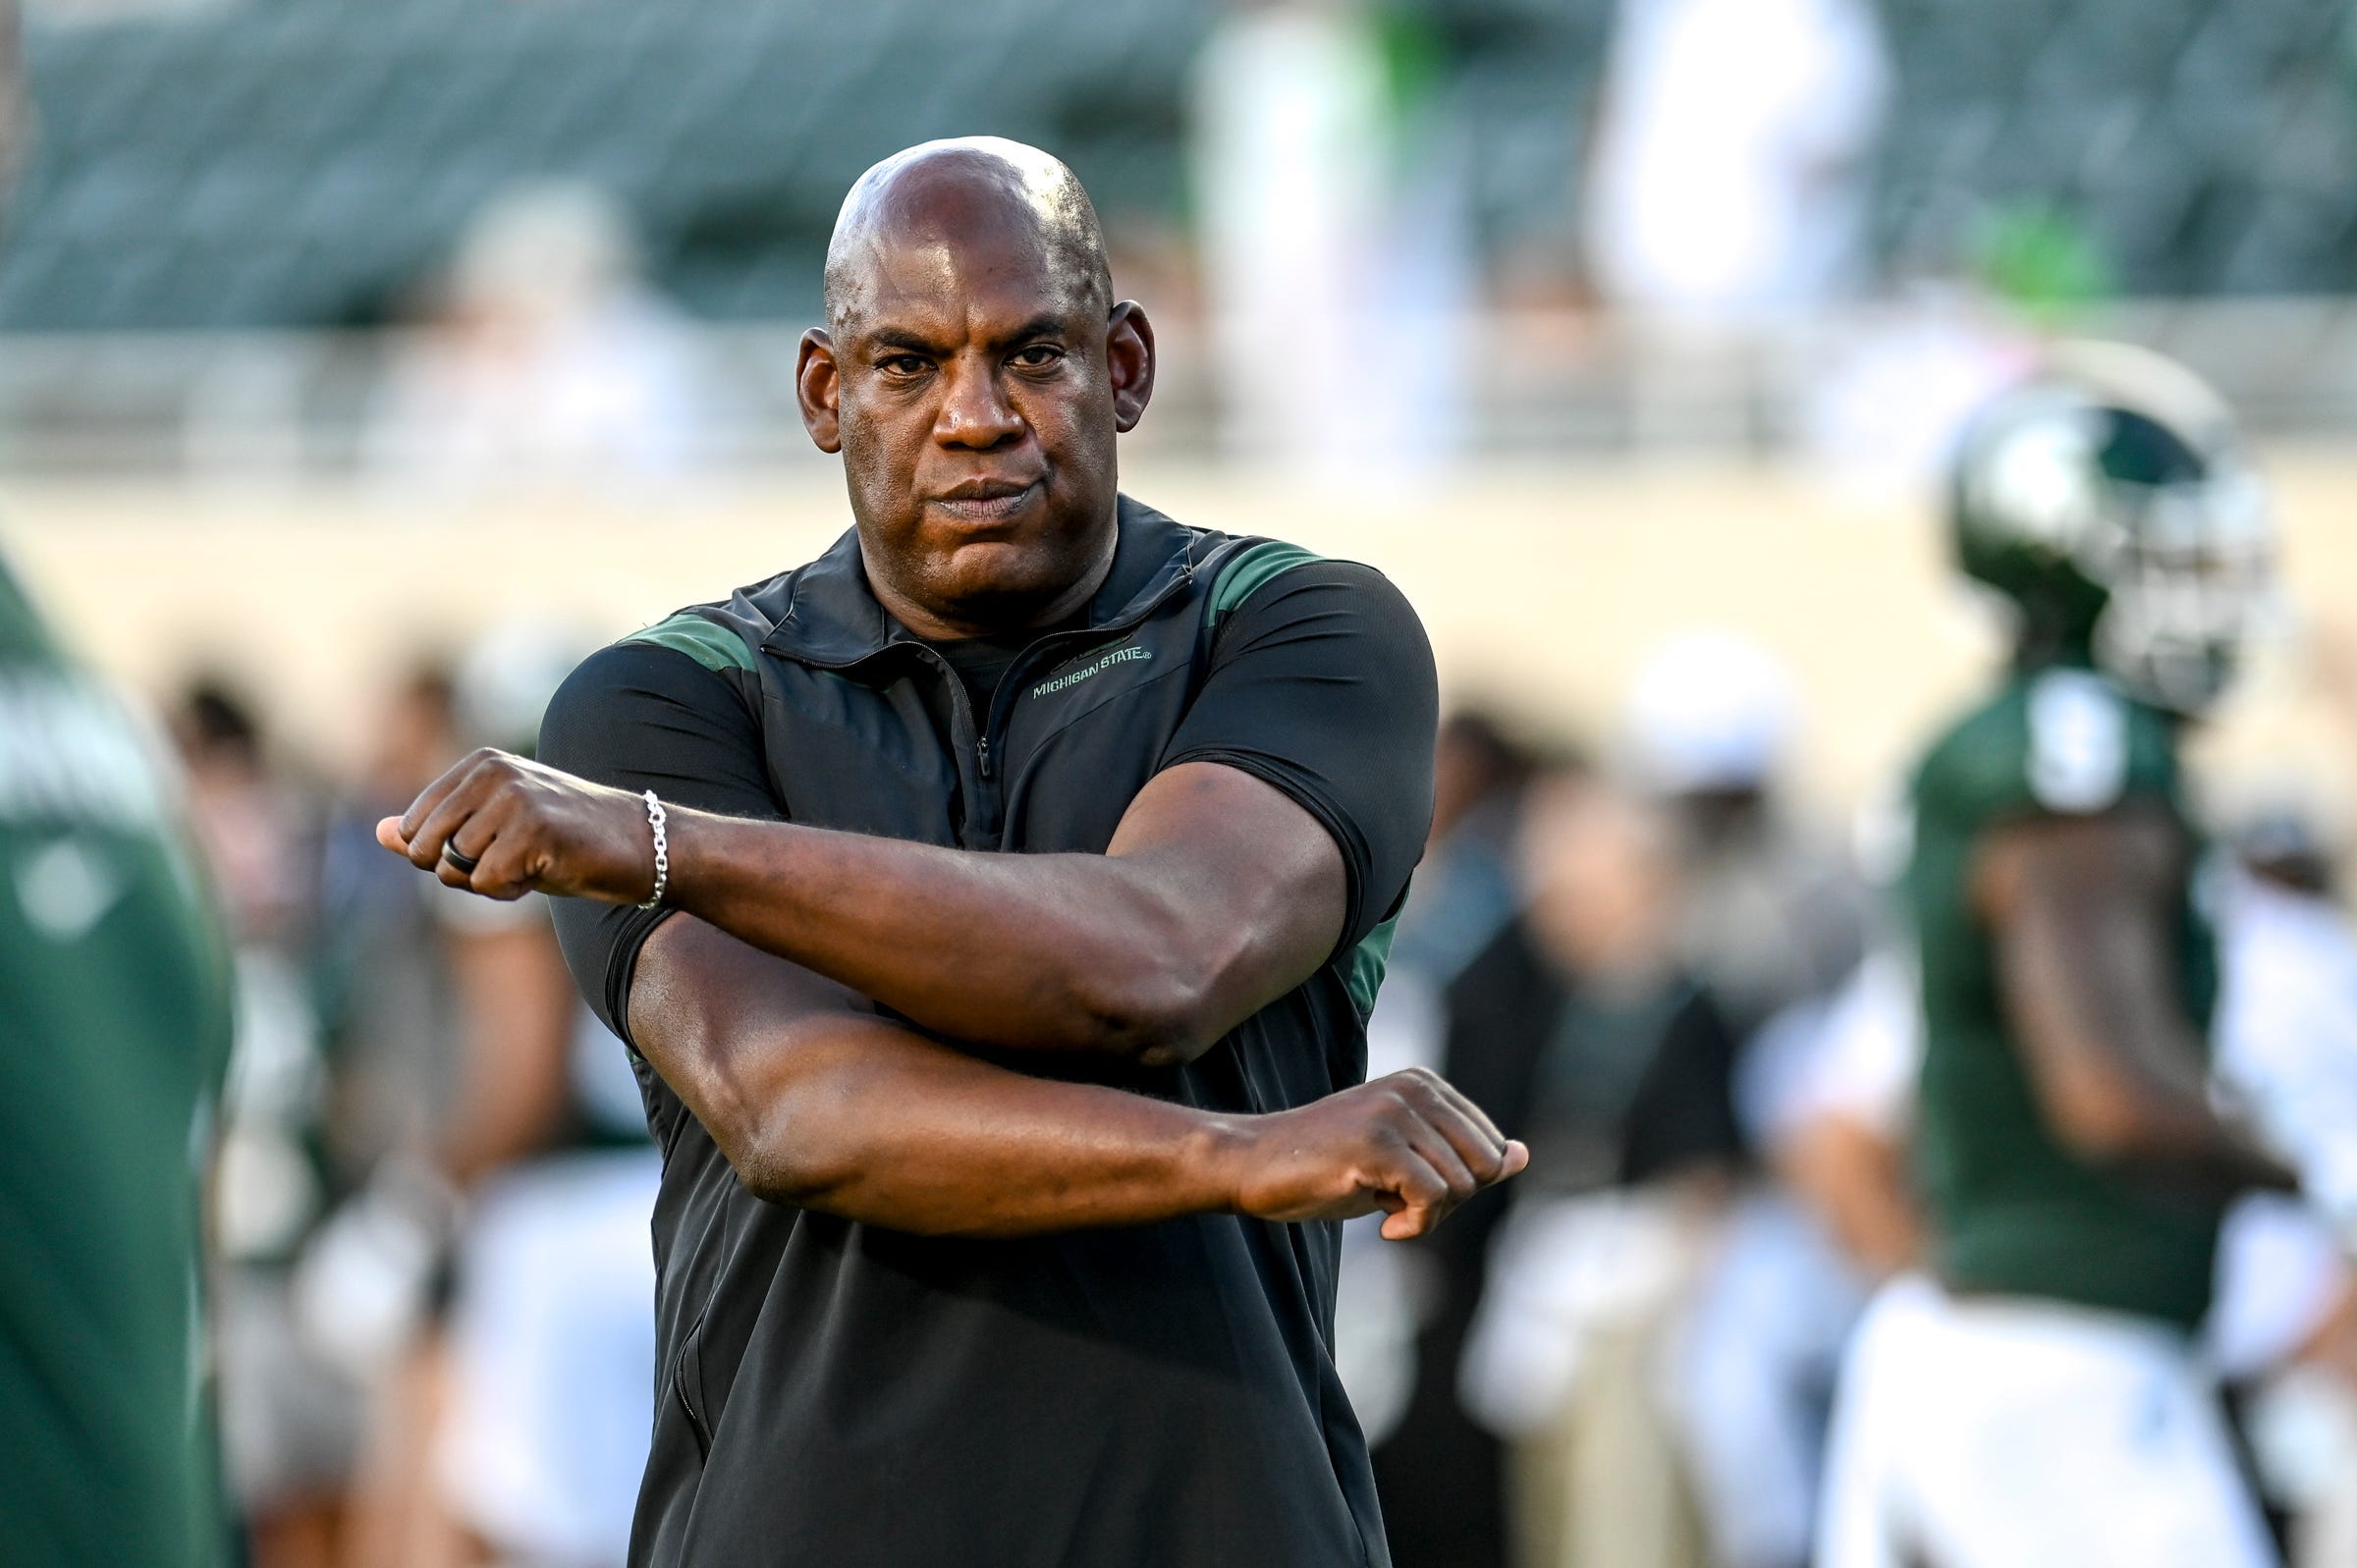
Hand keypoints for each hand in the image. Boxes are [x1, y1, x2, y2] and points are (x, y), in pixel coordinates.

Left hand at [376, 748, 658, 903]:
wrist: (642, 844)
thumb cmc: (564, 841)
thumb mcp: (492, 832)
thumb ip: (434, 831)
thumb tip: (379, 833)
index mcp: (478, 763)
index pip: (413, 828)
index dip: (445, 856)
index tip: (496, 847)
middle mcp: (491, 771)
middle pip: (425, 848)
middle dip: (460, 871)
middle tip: (512, 861)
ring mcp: (513, 797)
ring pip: (454, 868)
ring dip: (489, 882)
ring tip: (534, 864)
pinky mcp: (533, 829)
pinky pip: (485, 884)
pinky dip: (511, 892)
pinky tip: (546, 873)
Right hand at [1223, 1067, 1529, 1239]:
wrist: (1252, 1164)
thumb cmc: (1326, 1167)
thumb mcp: (1403, 1161)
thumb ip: (1460, 1157)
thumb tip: (1522, 1155)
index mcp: (1425, 1084)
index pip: (1490, 1148)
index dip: (1459, 1186)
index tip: (1412, 1191)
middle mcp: (1415, 1088)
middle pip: (1484, 1166)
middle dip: (1452, 1202)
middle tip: (1402, 1206)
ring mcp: (1395, 1112)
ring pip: (1461, 1186)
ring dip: (1428, 1217)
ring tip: (1383, 1209)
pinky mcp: (1377, 1143)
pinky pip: (1433, 1198)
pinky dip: (1416, 1225)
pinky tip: (1383, 1224)